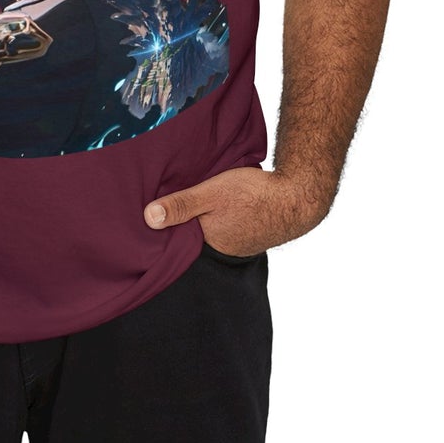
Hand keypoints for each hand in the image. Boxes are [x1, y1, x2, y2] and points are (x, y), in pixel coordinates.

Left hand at [143, 167, 332, 254]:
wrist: (296, 197)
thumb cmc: (252, 195)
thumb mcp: (210, 193)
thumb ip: (181, 205)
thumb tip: (148, 218)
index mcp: (207, 242)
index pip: (176, 241)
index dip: (163, 230)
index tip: (147, 219)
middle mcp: (221, 249)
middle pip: (192, 238)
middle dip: (180, 226)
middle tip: (164, 209)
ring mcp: (237, 243)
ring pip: (210, 232)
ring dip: (201, 221)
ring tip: (188, 206)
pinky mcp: (249, 233)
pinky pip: (225, 228)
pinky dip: (218, 219)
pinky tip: (217, 207)